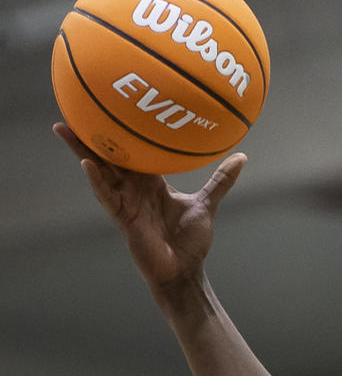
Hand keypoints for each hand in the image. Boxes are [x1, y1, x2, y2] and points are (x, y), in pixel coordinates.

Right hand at [53, 122, 244, 301]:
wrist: (185, 271)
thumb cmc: (190, 242)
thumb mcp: (206, 204)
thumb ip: (220, 180)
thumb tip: (241, 157)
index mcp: (150, 181)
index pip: (130, 150)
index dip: (118, 130)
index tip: (107, 104)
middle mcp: (134, 188)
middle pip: (107, 155)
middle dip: (89, 134)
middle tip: (72, 109)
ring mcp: (125, 202)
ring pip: (99, 171)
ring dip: (82, 150)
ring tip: (65, 129)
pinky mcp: (122, 218)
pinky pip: (107, 196)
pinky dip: (97, 180)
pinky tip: (87, 164)